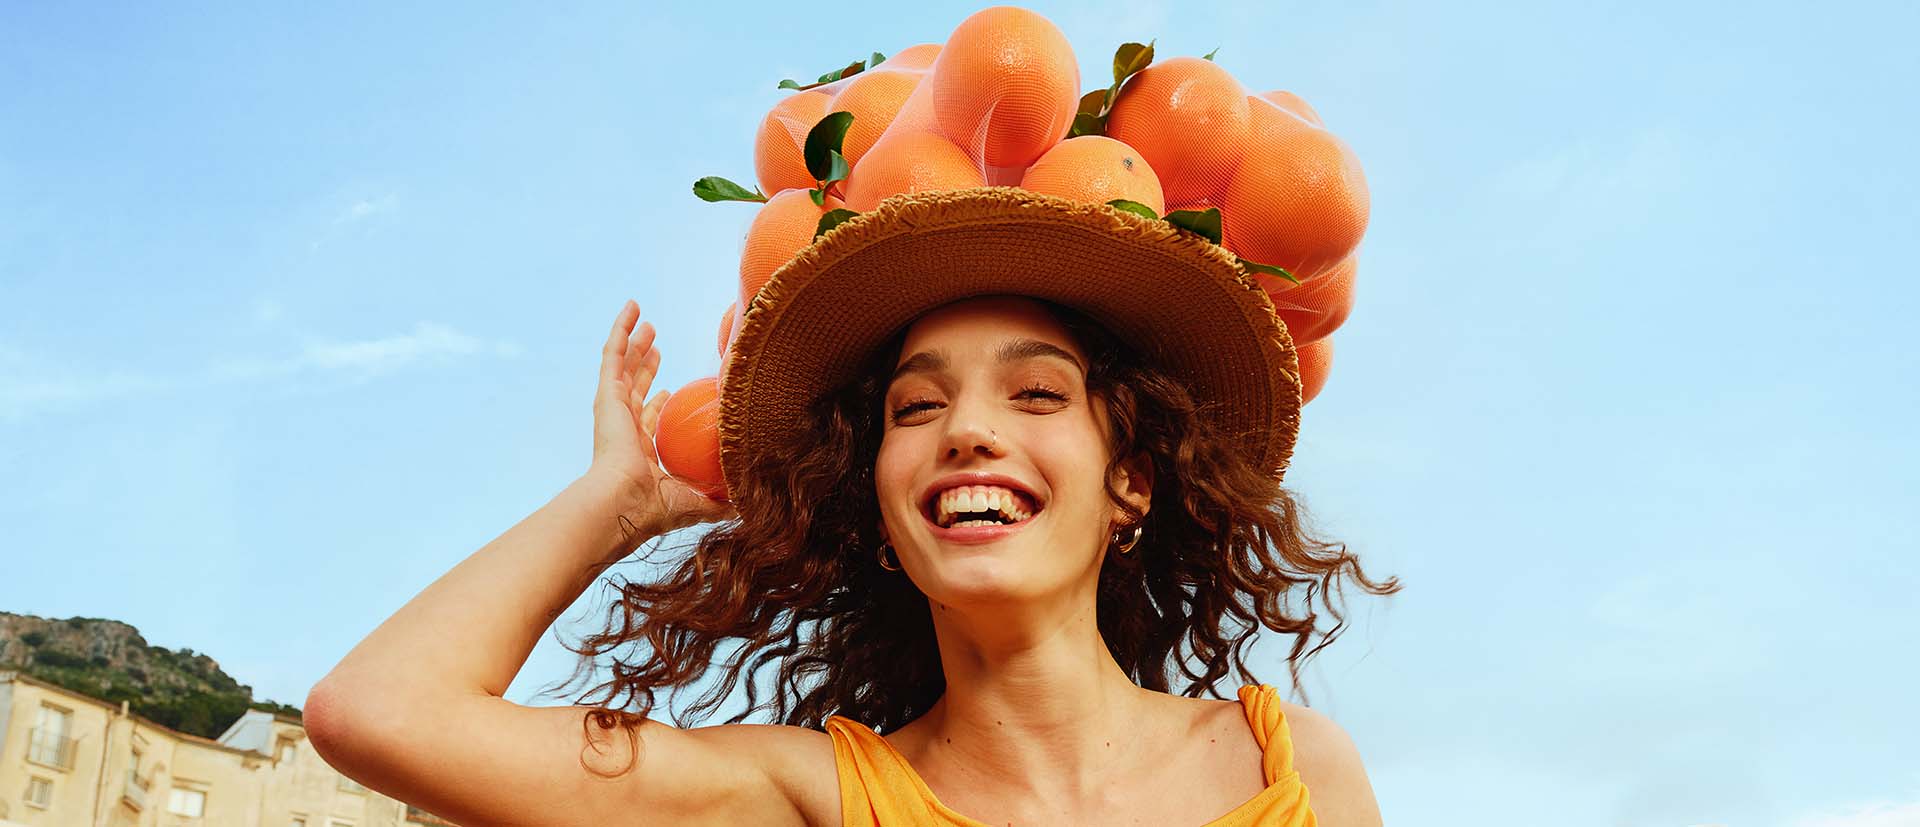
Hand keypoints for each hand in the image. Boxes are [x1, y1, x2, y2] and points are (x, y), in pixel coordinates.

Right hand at [586, 300, 737, 538]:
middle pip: (636, 388)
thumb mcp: (695, 501)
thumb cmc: (655, 509)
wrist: (625, 503)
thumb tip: (747, 504)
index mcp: (638, 453)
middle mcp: (623, 429)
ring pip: (624, 366)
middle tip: (657, 348)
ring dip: (636, 344)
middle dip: (646, 367)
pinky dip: (622, 329)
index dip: (657, 405)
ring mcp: (613, 410)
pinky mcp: (607, 395)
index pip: (648, 422)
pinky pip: (614, 354)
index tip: (667, 391)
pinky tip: (633, 308)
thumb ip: (719, 500)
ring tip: (646, 324)